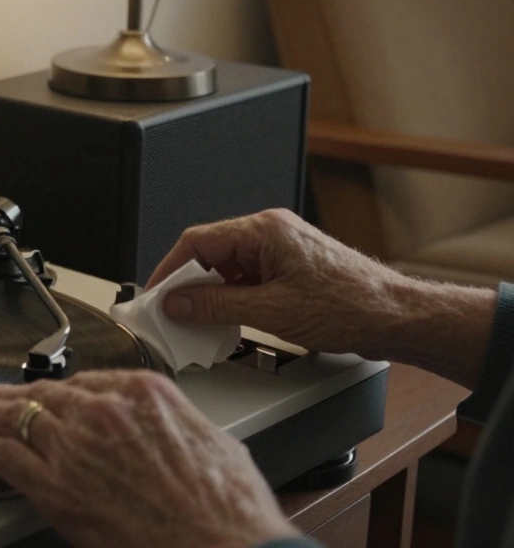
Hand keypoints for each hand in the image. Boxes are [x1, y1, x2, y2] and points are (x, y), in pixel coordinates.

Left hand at [0, 371, 295, 547]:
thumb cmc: (227, 511)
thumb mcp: (213, 441)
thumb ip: (176, 424)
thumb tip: (163, 430)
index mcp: (144, 394)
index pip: (88, 380)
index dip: (60, 389)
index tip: (48, 392)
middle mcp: (103, 412)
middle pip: (45, 394)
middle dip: (13, 393)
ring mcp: (75, 448)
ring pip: (18, 417)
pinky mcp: (55, 488)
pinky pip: (5, 457)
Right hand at [150, 209, 495, 386]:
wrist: (397, 318)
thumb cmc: (351, 307)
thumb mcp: (270, 312)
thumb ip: (216, 306)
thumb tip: (178, 304)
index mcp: (264, 230)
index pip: (197, 241)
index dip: (169, 270)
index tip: (154, 295)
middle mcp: (272, 232)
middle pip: (210, 252)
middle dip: (188, 284)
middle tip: (172, 313)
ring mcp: (282, 248)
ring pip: (228, 267)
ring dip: (212, 294)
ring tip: (201, 323)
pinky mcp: (291, 266)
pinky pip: (247, 276)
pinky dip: (232, 297)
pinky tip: (229, 320)